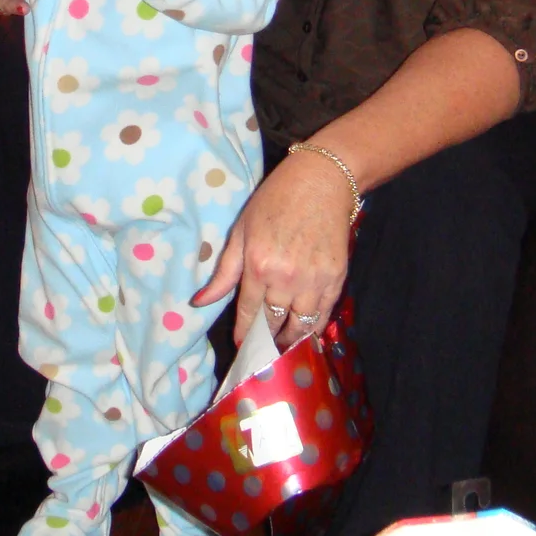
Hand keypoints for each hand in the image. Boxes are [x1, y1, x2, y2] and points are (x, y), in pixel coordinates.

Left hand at [192, 155, 353, 347]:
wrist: (322, 181)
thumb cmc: (275, 201)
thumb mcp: (241, 230)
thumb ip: (224, 271)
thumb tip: (200, 301)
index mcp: (258, 265)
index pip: (248, 311)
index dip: (243, 332)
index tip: (241, 346)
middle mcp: (285, 278)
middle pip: (272, 322)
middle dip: (264, 340)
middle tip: (260, 354)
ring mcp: (313, 280)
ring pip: (299, 325)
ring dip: (289, 339)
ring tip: (282, 347)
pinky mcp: (336, 278)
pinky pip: (322, 315)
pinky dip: (313, 328)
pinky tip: (306, 334)